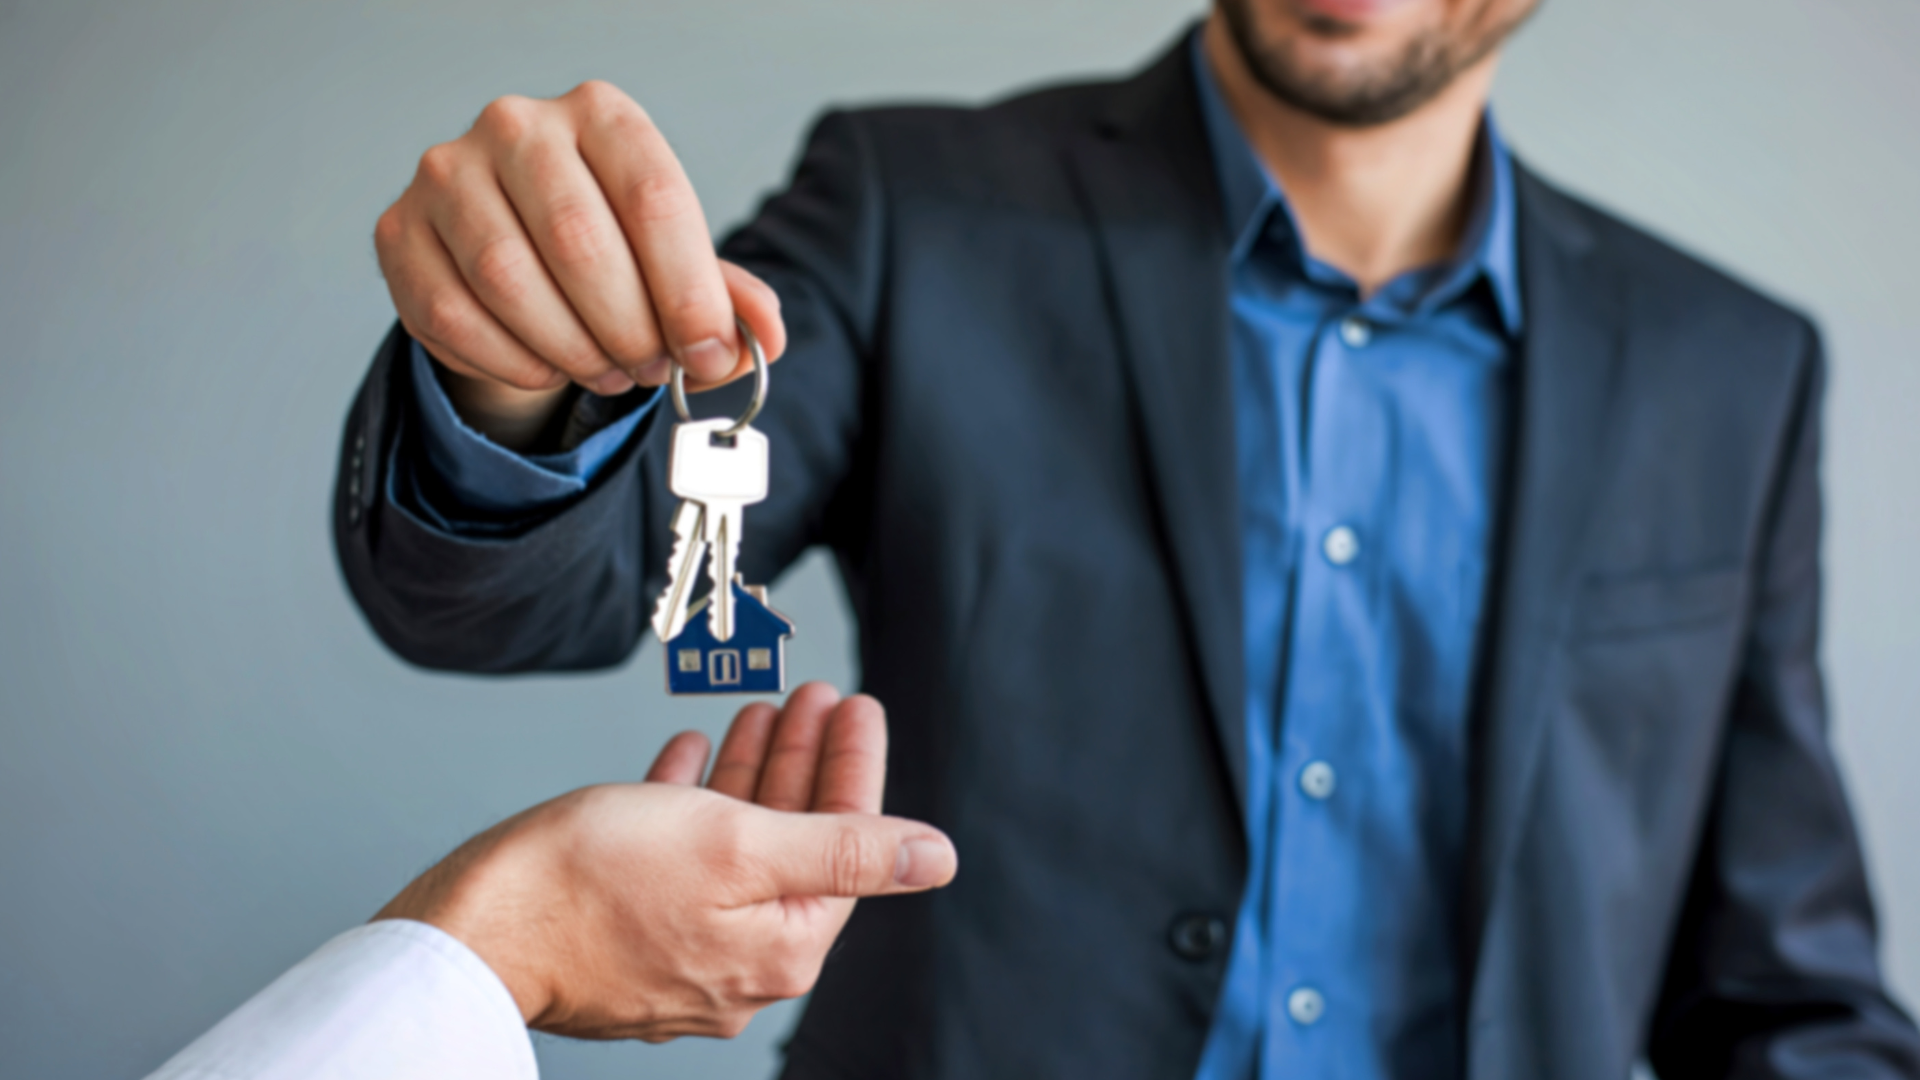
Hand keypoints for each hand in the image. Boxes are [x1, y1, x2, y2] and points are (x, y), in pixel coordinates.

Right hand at [372, 80, 788, 447]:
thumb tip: (763, 337)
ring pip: (510, 282)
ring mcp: (447, 174)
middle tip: (649, 367)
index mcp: (601, 115)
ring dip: (571, 350)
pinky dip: (513, 361)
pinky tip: (545, 366)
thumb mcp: (674, 263)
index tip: (707, 353)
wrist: (514, 253)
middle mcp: (517, 126)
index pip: (654, 197)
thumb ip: (725, 298)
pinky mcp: (400, 232)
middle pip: (580, 242)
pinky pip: (455, 316)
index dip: (688, 291)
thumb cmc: (608, 250)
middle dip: (628, 327)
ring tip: (605, 369)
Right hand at [373, 683, 953, 1040]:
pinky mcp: (626, 940)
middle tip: (813, 696)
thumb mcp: (736, 843)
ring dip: (749, 775)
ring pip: (732, 849)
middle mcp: (737, 963)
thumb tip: (938, 858)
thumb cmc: (591, 882)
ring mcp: (679, 954)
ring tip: (758, 713)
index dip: (854, 764)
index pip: (846, 844)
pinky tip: (688, 757)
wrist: (471, 929)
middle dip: (804, 762)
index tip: (858, 704)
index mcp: (780, 946)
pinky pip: (675, 864)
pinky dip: (687, 806)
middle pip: (793, 845)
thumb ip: (844, 847)